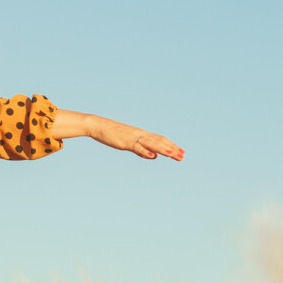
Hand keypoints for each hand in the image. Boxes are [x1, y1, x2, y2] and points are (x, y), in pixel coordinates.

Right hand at [50, 110, 184, 160]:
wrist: (99, 126)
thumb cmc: (113, 134)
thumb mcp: (129, 143)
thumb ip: (142, 150)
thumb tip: (153, 156)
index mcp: (142, 134)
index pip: (161, 139)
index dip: (172, 145)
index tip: (182, 151)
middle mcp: (141, 135)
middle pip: (160, 142)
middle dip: (172, 149)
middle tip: (183, 156)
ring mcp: (133, 138)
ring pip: (151, 144)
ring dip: (163, 149)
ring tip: (173, 155)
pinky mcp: (125, 142)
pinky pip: (137, 147)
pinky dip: (145, 151)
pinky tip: (153, 156)